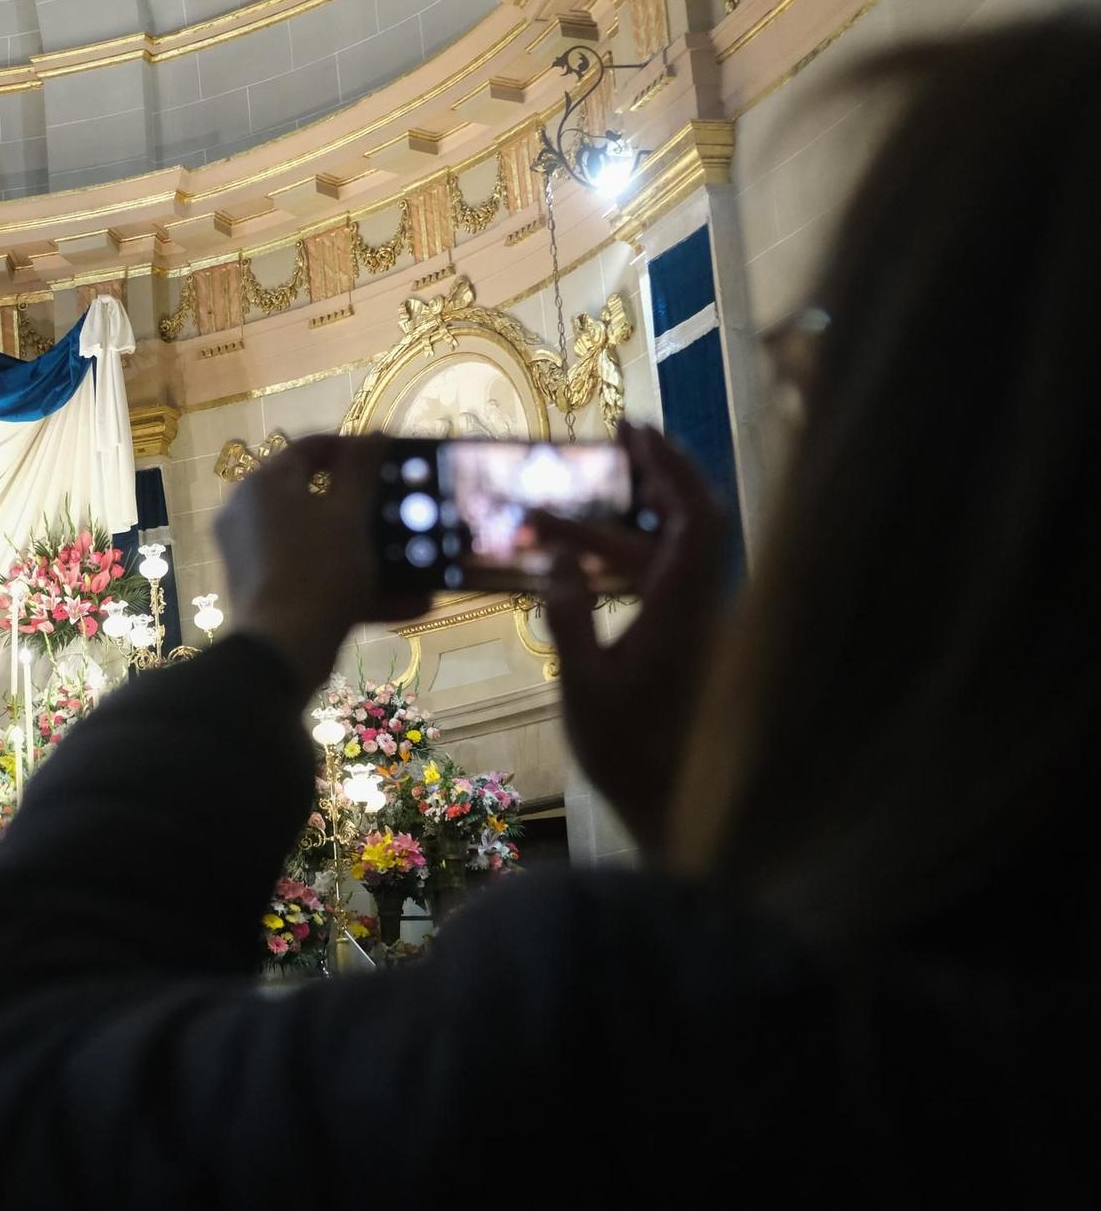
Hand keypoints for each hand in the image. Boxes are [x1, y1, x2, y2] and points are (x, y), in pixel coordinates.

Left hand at [215, 435, 426, 688]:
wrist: (282, 652)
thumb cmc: (319, 572)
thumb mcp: (349, 516)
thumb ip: (362, 470)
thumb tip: (375, 433)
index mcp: (264, 484)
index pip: (311, 447)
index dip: (355, 447)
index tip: (392, 459)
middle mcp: (247, 512)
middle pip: (314, 496)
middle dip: (365, 508)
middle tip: (401, 511)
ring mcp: (250, 554)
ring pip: (317, 542)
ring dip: (366, 552)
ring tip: (413, 563)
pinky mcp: (261, 590)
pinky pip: (311, 574)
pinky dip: (350, 583)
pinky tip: (403, 602)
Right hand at [529, 422, 724, 855]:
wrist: (676, 809)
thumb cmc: (629, 752)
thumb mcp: (583, 684)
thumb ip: (569, 617)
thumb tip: (554, 560)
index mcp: (682, 607)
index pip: (693, 515)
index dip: (669, 465)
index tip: (632, 430)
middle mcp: (697, 607)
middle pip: (678, 524)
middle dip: (642, 481)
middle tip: (605, 445)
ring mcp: (693, 627)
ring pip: (656, 558)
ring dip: (605, 535)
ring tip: (542, 524)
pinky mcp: (683, 648)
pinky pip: (653, 585)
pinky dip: (616, 565)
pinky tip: (573, 570)